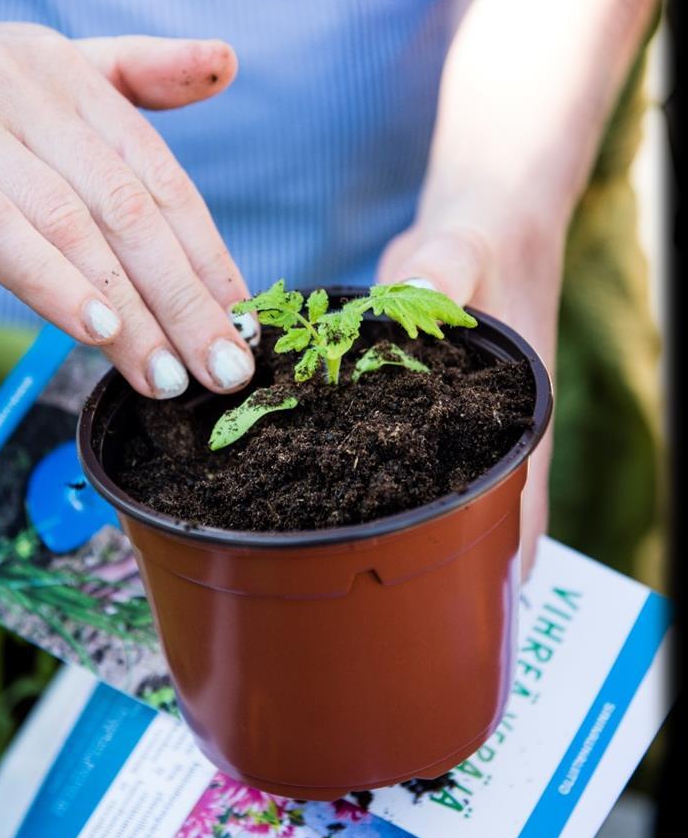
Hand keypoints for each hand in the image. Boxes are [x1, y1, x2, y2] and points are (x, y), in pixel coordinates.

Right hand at [0, 22, 258, 398]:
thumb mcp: (55, 67)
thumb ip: (141, 74)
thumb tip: (228, 62)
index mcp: (73, 76)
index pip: (160, 178)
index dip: (206, 254)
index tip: (242, 318)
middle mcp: (33, 94)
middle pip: (131, 212)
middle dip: (185, 300)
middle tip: (224, 368)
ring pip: (76, 231)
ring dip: (131, 314)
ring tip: (167, 376)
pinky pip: (2, 232)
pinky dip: (54, 283)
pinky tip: (98, 333)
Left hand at [378, 203, 562, 580]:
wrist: (473, 229)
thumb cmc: (485, 244)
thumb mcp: (469, 252)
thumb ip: (446, 270)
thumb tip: (426, 291)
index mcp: (511, 416)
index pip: (520, 505)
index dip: (502, 561)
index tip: (475, 608)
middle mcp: (478, 433)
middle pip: (472, 514)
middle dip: (446, 560)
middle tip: (391, 606)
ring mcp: (443, 427)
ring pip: (426, 490)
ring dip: (401, 522)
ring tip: (350, 569)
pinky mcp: (408, 410)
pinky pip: (384, 451)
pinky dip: (360, 472)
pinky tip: (318, 493)